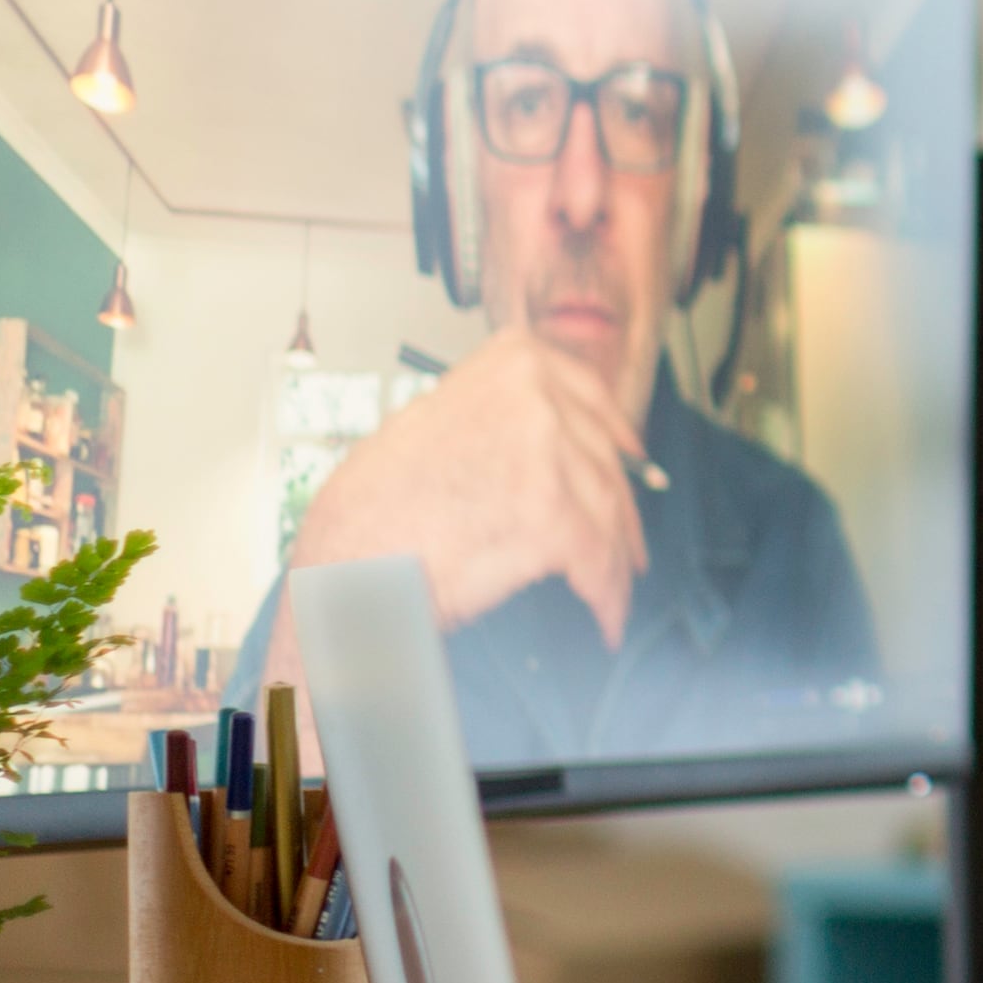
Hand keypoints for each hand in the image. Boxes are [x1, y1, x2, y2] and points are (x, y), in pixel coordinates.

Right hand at [277, 327, 651, 654]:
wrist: (349, 562)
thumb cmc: (375, 507)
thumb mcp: (435, 422)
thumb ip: (496, 415)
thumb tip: (544, 430)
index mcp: (510, 363)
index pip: (588, 395)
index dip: (616, 435)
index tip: (633, 457)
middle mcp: (534, 397)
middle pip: (603, 460)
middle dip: (621, 511)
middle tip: (628, 545)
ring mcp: (548, 453)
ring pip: (609, 513)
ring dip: (615, 561)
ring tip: (614, 591)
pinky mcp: (554, 516)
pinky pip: (600, 561)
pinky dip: (608, 596)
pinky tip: (606, 619)